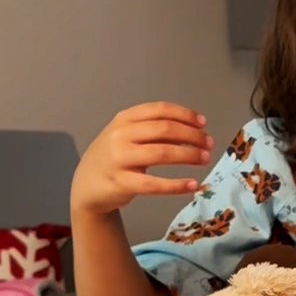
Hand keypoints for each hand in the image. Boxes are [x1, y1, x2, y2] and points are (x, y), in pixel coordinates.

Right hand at [71, 102, 215, 215]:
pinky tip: (193, 185)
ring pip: (162, 153)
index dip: (185, 115)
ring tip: (204, 159)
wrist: (86, 185)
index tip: (203, 124)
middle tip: (209, 144)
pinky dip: (177, 185)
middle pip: (165, 129)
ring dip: (189, 155)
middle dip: (192, 135)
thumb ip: (153, 131)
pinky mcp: (122, 183)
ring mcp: (120, 159)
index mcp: (124, 119)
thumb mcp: (127, 136)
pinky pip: (155, 184)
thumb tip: (192, 132)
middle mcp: (120, 135)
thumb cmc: (113, 158)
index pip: (160, 110)